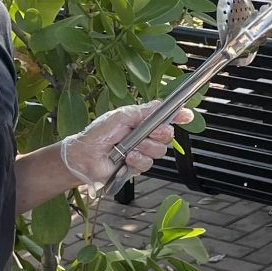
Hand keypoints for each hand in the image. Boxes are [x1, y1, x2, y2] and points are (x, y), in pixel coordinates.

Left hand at [59, 101, 194, 186]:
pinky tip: (127, 158)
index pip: (165, 116)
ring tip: (131, 148)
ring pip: (160, 151)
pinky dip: (138, 160)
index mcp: (141, 120)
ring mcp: (141, 151)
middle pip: (167, 135)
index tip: (186, 115)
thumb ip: (143, 112)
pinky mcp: (137, 165)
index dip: (178, 116)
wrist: (85, 157)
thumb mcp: (121, 116)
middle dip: (161, 134)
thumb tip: (161, 105)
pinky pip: (148, 164)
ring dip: (147, 149)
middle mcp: (144, 135)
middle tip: (151, 133)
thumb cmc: (98, 134)